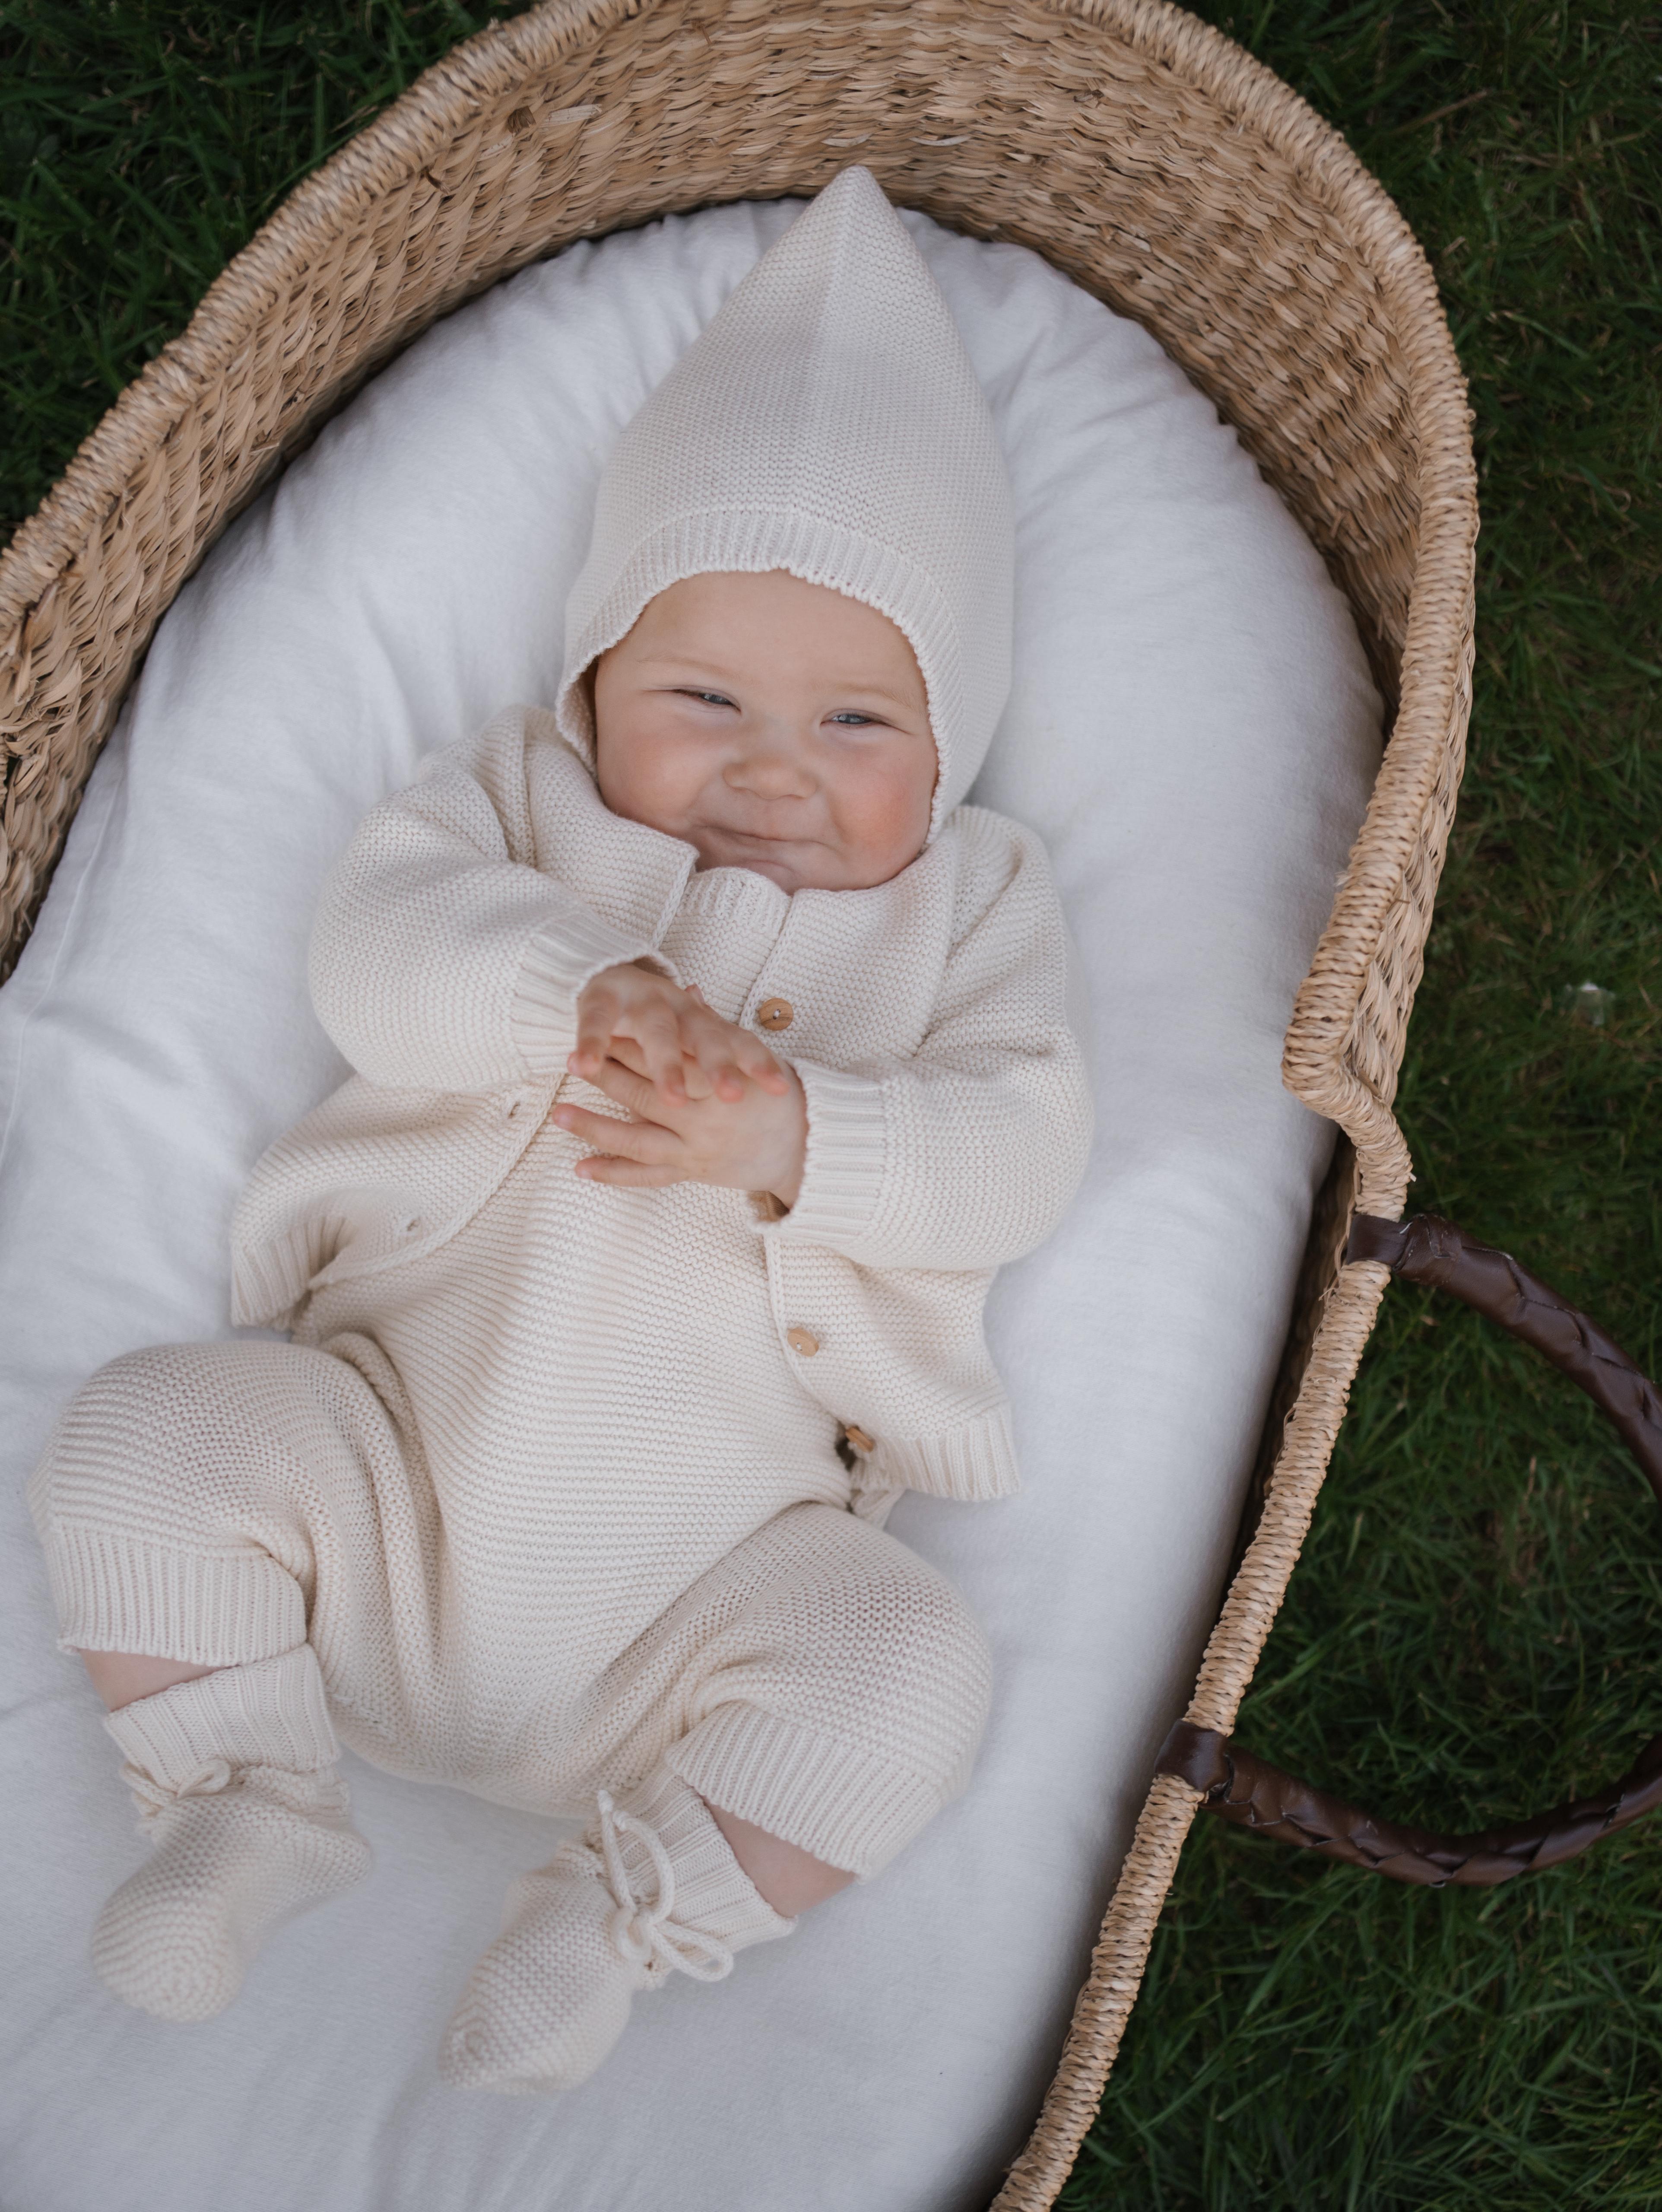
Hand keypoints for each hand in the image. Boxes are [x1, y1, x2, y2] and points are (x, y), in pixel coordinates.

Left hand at [554, 1035, 807, 1205]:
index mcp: (719, 1084)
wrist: (804, 1147)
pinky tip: (580, 1167)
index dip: (632, 1043)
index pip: (668, 1058)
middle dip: (606, 1078)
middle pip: (646, 1096)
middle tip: (569, 1062)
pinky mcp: (691, 1173)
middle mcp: (705, 1120)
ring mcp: (695, 1150)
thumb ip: (716, 1025)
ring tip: (559, 1114)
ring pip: (637, 1141)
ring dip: (595, 1128)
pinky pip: (646, 1177)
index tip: (602, 1027)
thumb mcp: (752, 1054)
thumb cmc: (776, 1096)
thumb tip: (690, 990)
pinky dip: (613, 1174)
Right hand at [570, 963, 790, 1106]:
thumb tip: (766, 1074)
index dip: (758, 1062)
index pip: (737, 1040)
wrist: (605, 970)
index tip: (781, 1089)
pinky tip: (585, 1067)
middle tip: (733, 1096)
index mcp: (701, 1020)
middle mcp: (677, 1008)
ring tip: (674, 1099)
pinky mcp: (600, 1000)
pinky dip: (591, 1046)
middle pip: (704, 1036)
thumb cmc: (656, 1017)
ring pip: (657, 1033)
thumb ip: (720, 1048)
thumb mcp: (689, 1033)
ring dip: (666, 1065)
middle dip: (719, 1065)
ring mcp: (640, 1002)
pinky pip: (597, 1025)